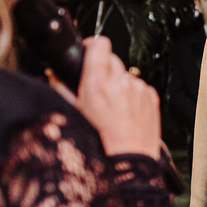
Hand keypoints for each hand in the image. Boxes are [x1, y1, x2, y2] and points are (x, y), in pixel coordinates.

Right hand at [72, 36, 161, 156]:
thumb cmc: (101, 144)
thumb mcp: (74, 114)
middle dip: (102, 69)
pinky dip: (131, 95)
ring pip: (125, 75)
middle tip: (96, 88)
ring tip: (112, 107)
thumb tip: (55, 76)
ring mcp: (138, 88)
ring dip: (117, 84)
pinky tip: (125, 113)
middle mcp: (120, 81)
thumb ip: (63, 89)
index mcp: (98, 82)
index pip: (99, 44)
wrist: (130, 162)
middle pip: (111, 58)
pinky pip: (138, 87)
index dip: (92, 46)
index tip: (88, 51)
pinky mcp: (151, 96)